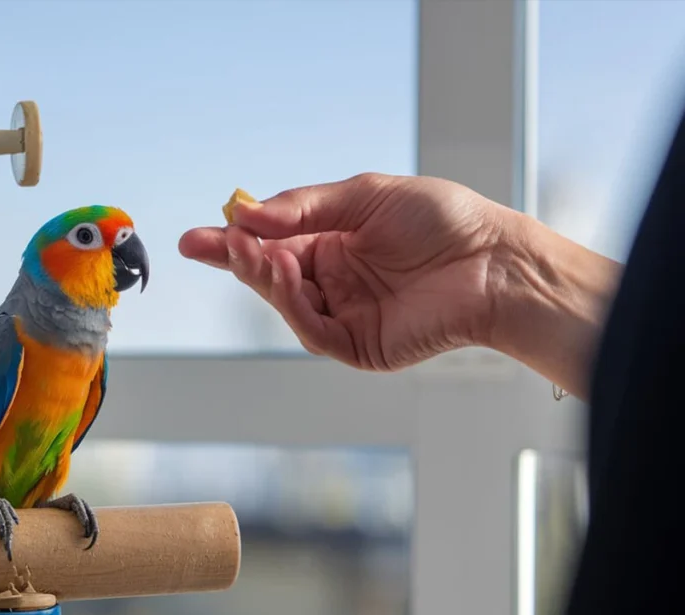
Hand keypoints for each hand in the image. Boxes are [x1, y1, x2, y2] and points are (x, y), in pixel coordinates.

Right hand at [179, 173, 511, 370]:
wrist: (492, 260)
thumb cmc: (440, 220)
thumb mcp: (364, 196)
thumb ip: (303, 206)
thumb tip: (245, 214)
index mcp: (333, 244)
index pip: (270, 245)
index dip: (232, 242)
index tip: (195, 238)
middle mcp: (333, 281)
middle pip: (269, 276)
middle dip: (239, 260)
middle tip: (216, 244)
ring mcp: (344, 316)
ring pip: (286, 304)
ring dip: (266, 278)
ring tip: (260, 252)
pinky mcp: (359, 346)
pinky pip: (313, 331)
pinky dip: (293, 306)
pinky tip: (289, 273)